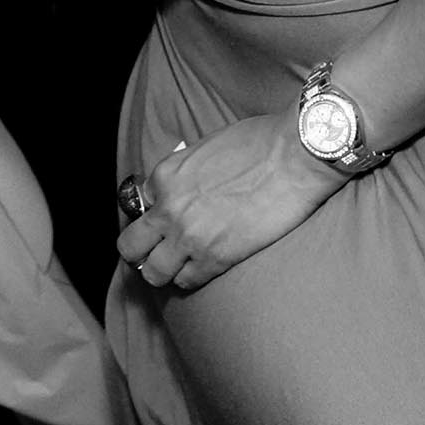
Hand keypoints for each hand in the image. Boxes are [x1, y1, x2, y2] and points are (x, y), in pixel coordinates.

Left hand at [116, 116, 346, 291]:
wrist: (295, 155)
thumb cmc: (259, 142)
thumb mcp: (206, 147)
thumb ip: (185, 172)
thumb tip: (180, 188)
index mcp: (166, 176)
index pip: (138, 207)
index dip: (154, 216)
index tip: (166, 221)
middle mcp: (169, 209)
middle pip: (130, 248)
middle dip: (141, 251)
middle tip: (160, 251)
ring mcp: (190, 236)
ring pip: (153, 274)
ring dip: (165, 270)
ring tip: (181, 265)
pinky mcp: (215, 258)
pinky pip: (186, 282)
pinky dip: (192, 278)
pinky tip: (206, 267)